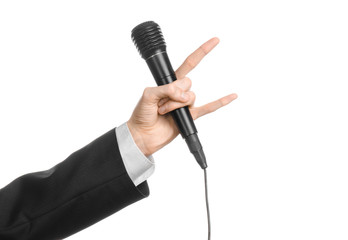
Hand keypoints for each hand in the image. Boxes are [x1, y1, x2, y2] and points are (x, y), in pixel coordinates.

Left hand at [127, 37, 237, 155]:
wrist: (143, 135)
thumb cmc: (141, 114)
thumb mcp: (148, 95)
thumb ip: (166, 89)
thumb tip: (183, 94)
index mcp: (169, 82)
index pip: (189, 63)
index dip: (202, 52)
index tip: (215, 41)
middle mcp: (179, 91)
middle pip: (188, 83)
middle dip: (174, 94)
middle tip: (161, 103)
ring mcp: (185, 104)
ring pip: (192, 97)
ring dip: (177, 105)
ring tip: (164, 112)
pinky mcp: (190, 117)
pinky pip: (208, 108)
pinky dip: (220, 102)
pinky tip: (231, 96)